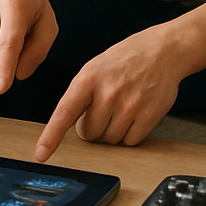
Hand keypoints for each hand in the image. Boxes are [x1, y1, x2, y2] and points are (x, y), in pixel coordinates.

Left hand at [34, 26, 181, 161]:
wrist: (163, 51)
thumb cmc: (126, 60)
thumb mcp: (95, 68)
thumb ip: (81, 95)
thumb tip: (70, 127)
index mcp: (88, 78)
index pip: (65, 113)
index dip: (51, 136)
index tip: (41, 154)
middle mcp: (108, 93)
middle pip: (89, 134)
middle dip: (93, 127)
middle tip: (104, 109)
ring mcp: (129, 105)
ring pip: (110, 139)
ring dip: (113, 131)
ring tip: (121, 107)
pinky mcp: (149, 115)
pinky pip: (130, 141)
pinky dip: (130, 134)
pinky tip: (135, 114)